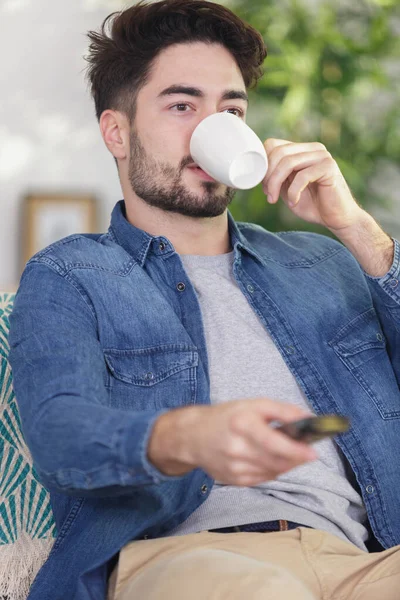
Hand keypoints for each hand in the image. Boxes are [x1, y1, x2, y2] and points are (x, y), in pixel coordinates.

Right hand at [147, 398, 316, 485]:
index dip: (296, 450)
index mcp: (242, 425)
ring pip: (273, 472)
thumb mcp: (254, 404)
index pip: (274, 443)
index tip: (313, 453)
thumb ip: (283, 410)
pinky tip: (269, 459)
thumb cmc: (226, 417)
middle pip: (277, 461)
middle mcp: (237, 449)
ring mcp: (234, 468)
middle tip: (305, 451)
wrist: (193, 436)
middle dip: (296, 458)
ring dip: (286, 464)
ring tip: (287, 452)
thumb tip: (309, 419)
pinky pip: (263, 478)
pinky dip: (273, 470)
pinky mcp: (234, 481)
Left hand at [262, 139, 362, 233]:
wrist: (337, 218)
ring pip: (288, 162)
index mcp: (302, 150)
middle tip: (268, 196)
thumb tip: (257, 170)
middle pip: (279, 153)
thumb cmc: (313, 204)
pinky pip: (302, 176)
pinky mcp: (329, 167)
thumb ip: (276, 176)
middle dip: (268, 176)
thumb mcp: (287, 188)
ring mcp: (322, 156)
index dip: (263, 165)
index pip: (273, 145)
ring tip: (274, 199)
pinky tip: (293, 202)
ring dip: (276, 184)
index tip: (263, 186)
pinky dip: (292, 192)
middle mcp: (313, 149)